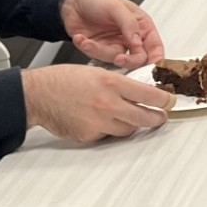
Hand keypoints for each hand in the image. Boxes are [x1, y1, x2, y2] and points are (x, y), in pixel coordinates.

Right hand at [22, 64, 170, 142]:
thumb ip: (119, 83)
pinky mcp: (90, 135)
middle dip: (157, 118)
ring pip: (129, 129)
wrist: (37, 95)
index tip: (169, 102)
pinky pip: (108, 135)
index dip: (164, 101)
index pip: (150, 95)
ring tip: (129, 116)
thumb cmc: (62, 80)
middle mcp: (108, 104)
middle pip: (146, 118)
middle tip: (161, 117)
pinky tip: (101, 120)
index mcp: (112, 83)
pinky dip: (109, 130)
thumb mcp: (97, 71)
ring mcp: (99, 122)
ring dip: (133, 124)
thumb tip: (139, 92)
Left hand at [59, 0, 163, 65]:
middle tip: (119, 59)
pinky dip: (87, 49)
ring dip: (99, 51)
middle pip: (137, 59)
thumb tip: (138, 43)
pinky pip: (96, 56)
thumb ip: (130, 25)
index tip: (150, 68)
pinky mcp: (99, 50)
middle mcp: (130, 38)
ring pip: (114, 59)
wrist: (71, 0)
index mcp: (142, 27)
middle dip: (128, 61)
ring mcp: (114, 45)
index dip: (156, 60)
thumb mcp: (116, 7)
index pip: (155, 48)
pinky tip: (81, 38)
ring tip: (87, 41)